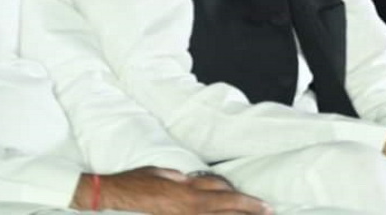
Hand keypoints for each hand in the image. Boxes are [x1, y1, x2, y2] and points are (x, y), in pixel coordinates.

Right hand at [72, 167, 270, 214]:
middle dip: (249, 214)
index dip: (248, 203)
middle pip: (226, 211)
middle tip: (268, 214)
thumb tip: (205, 184)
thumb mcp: (169, 174)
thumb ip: (188, 181)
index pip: (227, 197)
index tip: (265, 206)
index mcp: (190, 192)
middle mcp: (190, 207)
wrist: (116, 193)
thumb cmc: (140, 180)